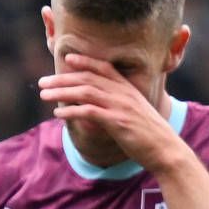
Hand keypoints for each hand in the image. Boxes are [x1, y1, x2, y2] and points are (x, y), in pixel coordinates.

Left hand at [37, 53, 179, 168]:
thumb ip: (118, 105)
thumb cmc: (149, 135)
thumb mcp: (134, 114)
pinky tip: (57, 113)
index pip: (104, 68)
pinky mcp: (117, 121)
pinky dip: (71, 111)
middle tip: (42, 82)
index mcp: (128, 88)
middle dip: (62, 78)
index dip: (85, 61)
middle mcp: (124, 93)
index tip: (68, 58)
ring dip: (61, 92)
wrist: (166, 149)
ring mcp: (120, 106)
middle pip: (88, 78)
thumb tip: (97, 107)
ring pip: (85, 92)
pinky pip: (89, 112)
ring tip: (44, 95)